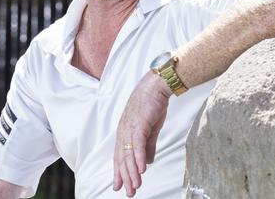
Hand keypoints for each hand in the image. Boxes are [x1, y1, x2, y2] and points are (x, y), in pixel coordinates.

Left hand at [113, 71, 171, 196]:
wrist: (155, 87)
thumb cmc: (152, 105)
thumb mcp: (150, 129)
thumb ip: (148, 146)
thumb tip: (147, 162)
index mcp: (125, 133)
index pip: (120, 156)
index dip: (119, 172)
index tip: (119, 186)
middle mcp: (124, 132)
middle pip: (123, 159)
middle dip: (125, 177)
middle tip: (128, 192)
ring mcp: (130, 128)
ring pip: (129, 155)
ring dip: (133, 172)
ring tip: (135, 186)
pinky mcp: (139, 125)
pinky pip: (138, 145)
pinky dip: (139, 158)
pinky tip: (142, 169)